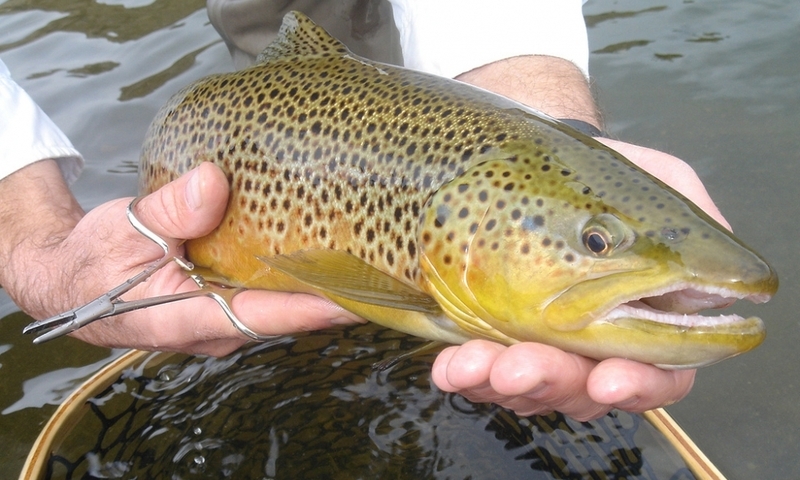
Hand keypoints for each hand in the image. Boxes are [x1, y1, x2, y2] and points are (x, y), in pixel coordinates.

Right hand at [0, 161, 361, 355]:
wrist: (67, 279)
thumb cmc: (91, 261)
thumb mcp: (120, 230)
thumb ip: (169, 210)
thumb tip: (214, 183)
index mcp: (188, 319)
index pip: (265, 316)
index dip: (314, 309)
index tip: (360, 298)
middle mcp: (213, 329)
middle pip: (285, 315)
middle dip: (330, 297)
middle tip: (381, 271)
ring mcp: (219, 321)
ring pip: (278, 306)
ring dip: (317, 286)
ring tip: (365, 259)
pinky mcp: (220, 305)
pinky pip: (265, 295)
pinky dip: (292, 277)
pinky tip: (320, 253)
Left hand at [431, 139, 724, 420]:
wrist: (518, 157)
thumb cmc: (594, 171)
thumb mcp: (659, 177)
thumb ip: (694, 219)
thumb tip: (727, 274)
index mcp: (646, 318)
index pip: (657, 375)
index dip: (639, 385)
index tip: (612, 378)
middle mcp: (594, 344)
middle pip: (584, 391)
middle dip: (554, 382)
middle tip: (521, 368)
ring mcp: (538, 346)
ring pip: (527, 390)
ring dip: (501, 380)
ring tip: (476, 362)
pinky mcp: (488, 340)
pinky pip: (479, 375)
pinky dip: (465, 374)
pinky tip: (451, 367)